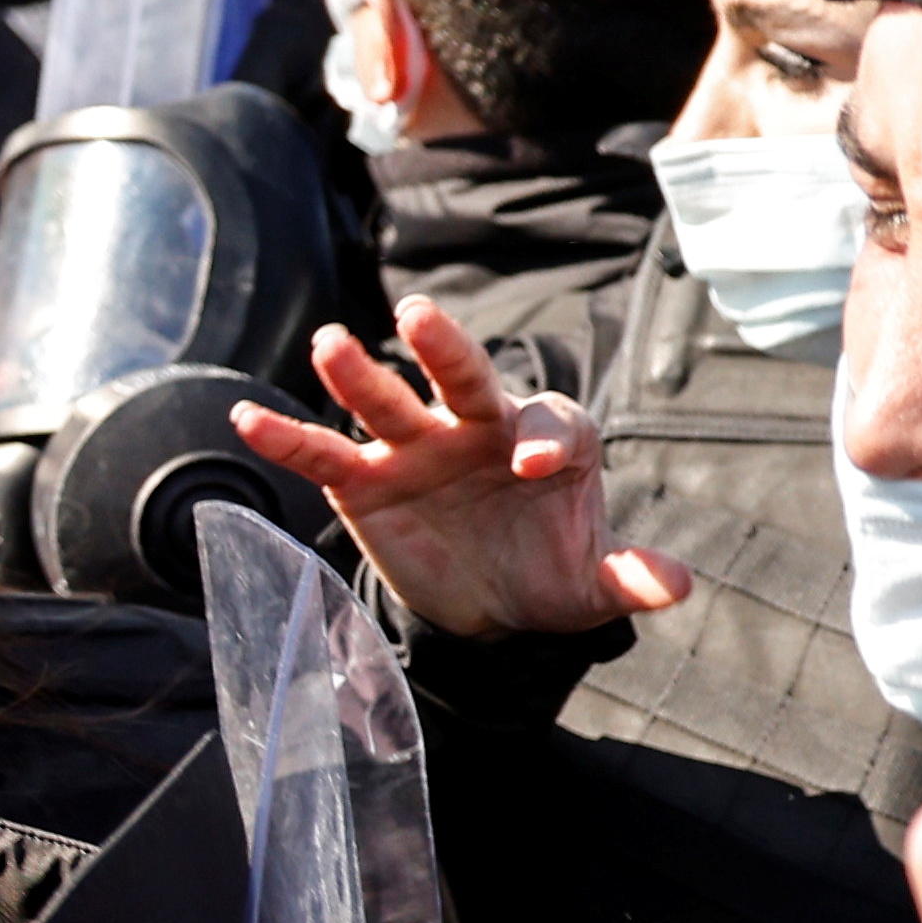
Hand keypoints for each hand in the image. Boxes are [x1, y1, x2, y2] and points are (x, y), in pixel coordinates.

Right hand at [231, 304, 682, 641]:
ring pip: (387, 402)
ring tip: (330, 343)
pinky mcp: (365, 481)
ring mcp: (417, 447)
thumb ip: (628, 577)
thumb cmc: (549, 575)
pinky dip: (286, 437)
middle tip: (420, 317)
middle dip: (445, 349)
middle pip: (464, 378)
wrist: (490, 605)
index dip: (544, 442)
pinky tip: (246, 415)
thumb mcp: (593, 585)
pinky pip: (322, 454)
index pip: (551, 427)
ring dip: (358, 373)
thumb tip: (675, 586)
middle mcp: (480, 427)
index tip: (532, 468)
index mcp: (551, 438)